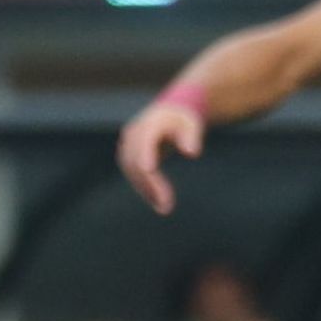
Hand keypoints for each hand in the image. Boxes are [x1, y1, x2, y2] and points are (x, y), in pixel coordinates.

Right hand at [119, 87, 207, 212]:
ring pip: (131, 171)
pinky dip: (143, 188)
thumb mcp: (193, 125)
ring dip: (145, 190)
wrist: (169, 113)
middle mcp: (134, 133)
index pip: (145, 144)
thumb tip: (192, 152)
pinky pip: (133, 174)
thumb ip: (192, 137)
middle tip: (167, 206)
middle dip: (149, 185)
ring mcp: (128, 143)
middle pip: (136, 162)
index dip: (146, 161)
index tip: (152, 179)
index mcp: (150, 124)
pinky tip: (157, 202)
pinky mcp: (128, 154)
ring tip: (164, 208)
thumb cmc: (184, 121)